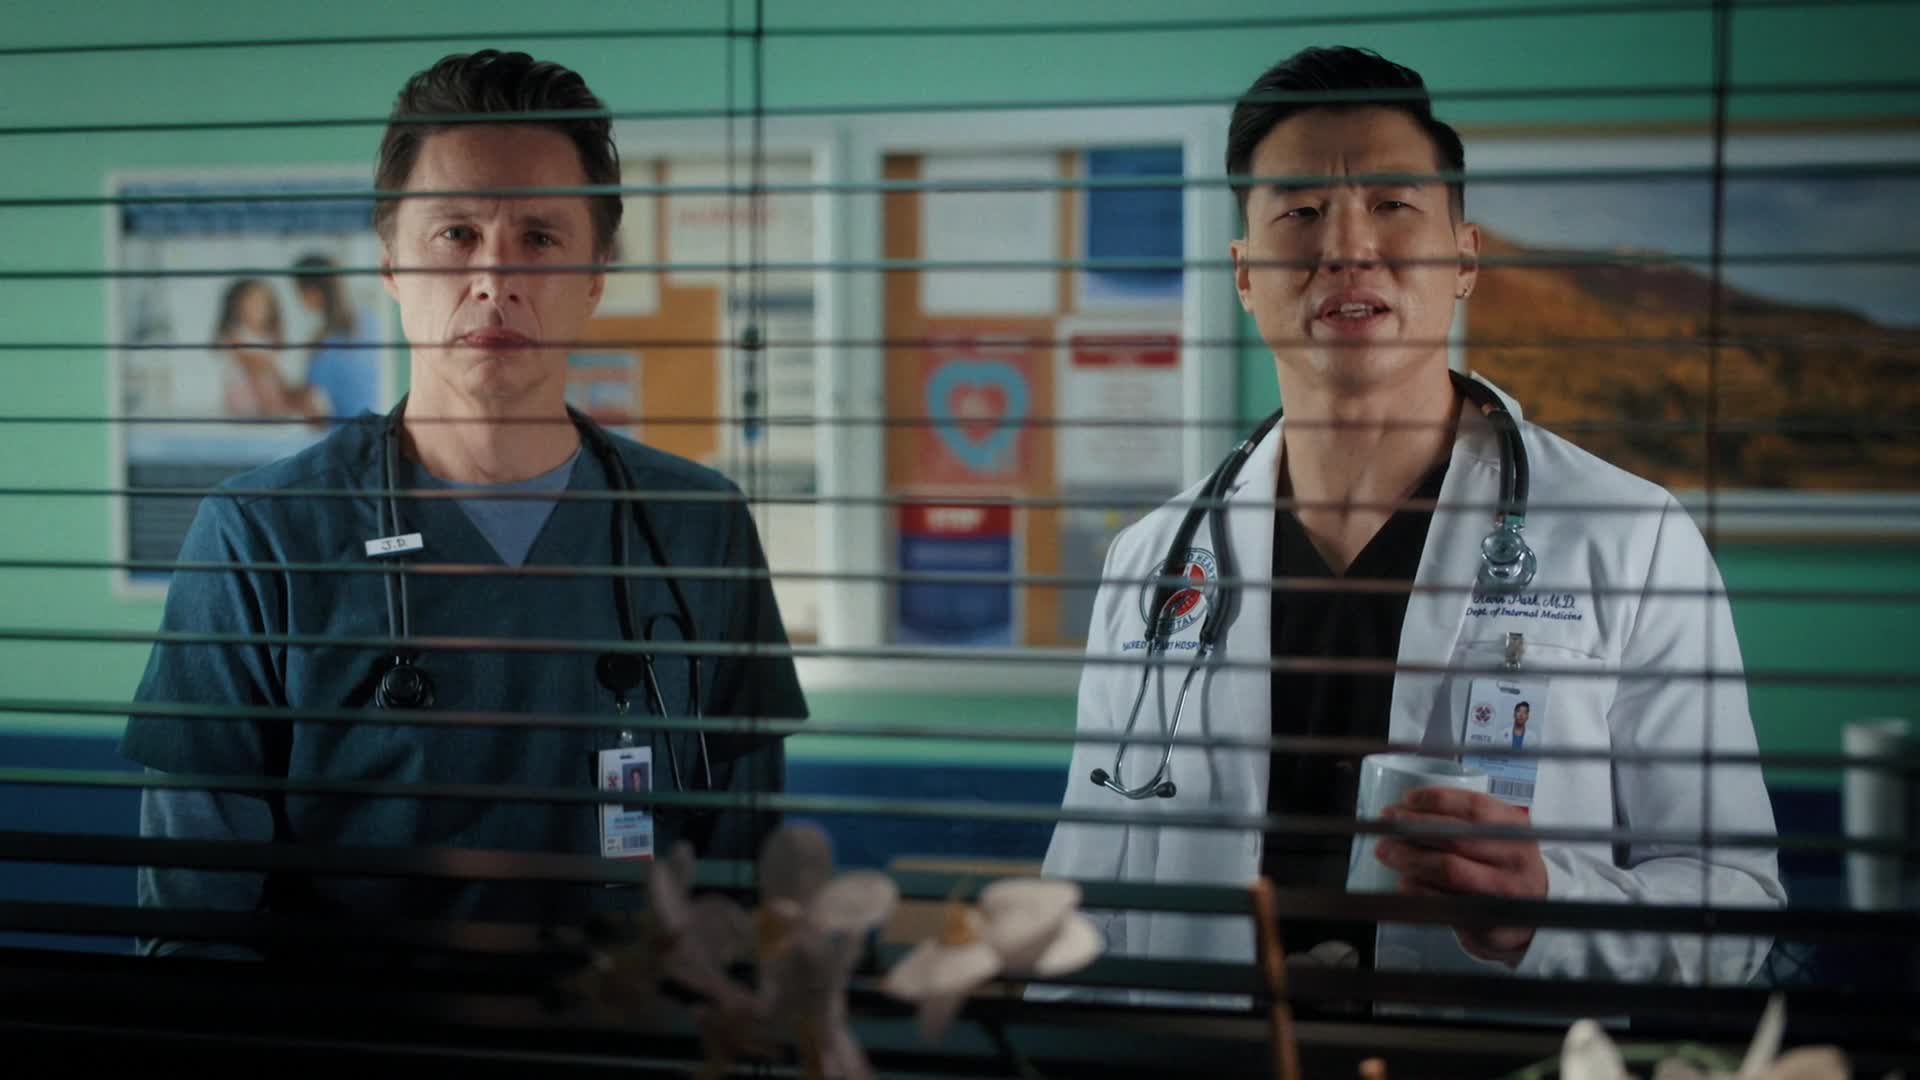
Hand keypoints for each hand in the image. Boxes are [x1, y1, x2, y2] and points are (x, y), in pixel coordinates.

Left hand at [1373, 786, 1547, 967]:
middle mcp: (1514, 858)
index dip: (1435, 800)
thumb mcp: (1500, 835)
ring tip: (1386, 851)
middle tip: (1385, 824)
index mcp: (1515, 828)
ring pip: (1448, 869)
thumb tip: (1406, 810)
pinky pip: (1444, 901)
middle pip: (1455, 837)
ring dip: (1409, 858)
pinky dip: (1417, 889)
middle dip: (1412, 828)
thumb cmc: (1506, 866)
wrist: (1539, 913)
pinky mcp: (1490, 920)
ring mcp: (1505, 891)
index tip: (1406, 800)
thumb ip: (1465, 821)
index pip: (1473, 807)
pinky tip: (1403, 881)